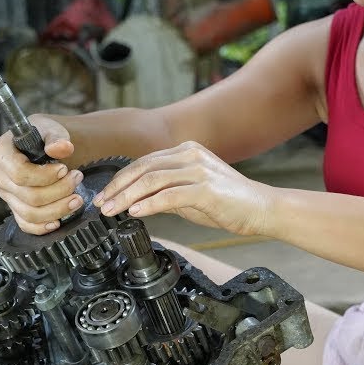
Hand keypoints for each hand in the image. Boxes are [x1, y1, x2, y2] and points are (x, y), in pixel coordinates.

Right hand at [0, 115, 85, 233]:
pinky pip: (26, 225)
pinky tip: (59, 220)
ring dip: (58, 209)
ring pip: (30, 214)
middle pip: (29, 196)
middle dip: (59, 191)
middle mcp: (0, 176)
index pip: (20, 173)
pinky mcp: (16, 208)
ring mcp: (7, 195)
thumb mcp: (51, 129)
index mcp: (2, 153)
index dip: (45, 176)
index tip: (64, 169)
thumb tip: (62, 148)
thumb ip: (57, 137)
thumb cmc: (44, 136)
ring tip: (77, 198)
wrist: (45, 146)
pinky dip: (43, 227)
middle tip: (77, 178)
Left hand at [94, 141, 273, 237]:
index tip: (105, 196)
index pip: (143, 162)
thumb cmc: (229, 204)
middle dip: (117, 187)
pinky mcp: (206, 188)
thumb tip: (138, 202)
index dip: (120, 179)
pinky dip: (149, 204)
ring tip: (112, 211)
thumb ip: (166, 194)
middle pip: (142, 168)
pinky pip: (169, 195)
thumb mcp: (191, 196)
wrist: (262, 209)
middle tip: (101, 204)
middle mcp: (190, 155)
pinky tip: (135, 212)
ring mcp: (198, 170)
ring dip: (127, 196)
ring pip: (152, 180)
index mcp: (186, 152)